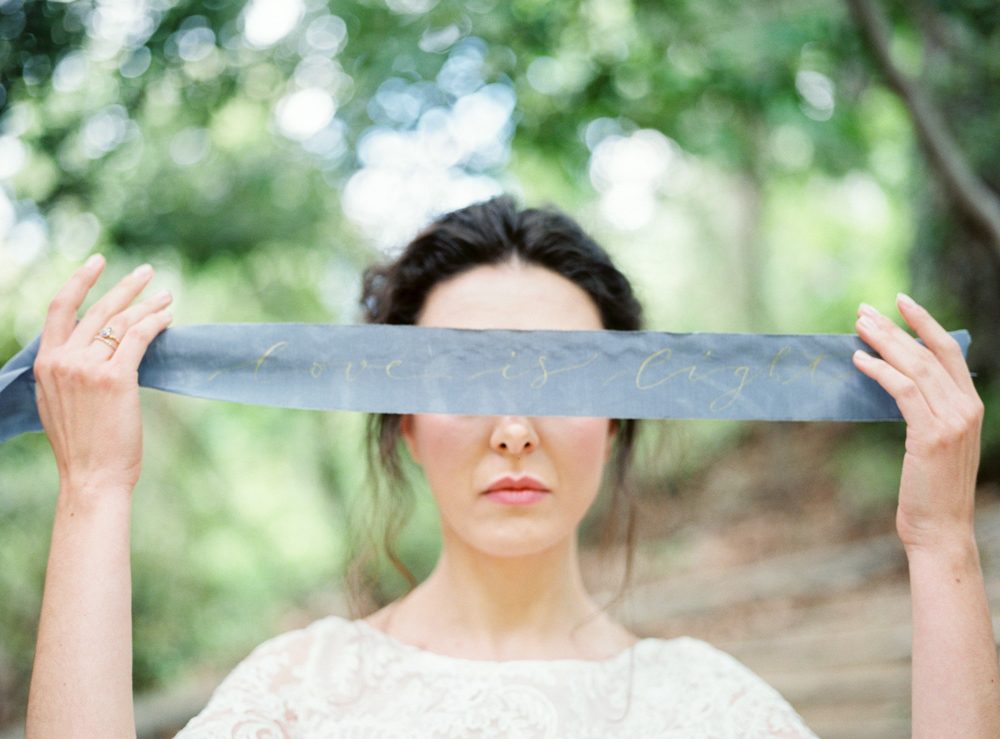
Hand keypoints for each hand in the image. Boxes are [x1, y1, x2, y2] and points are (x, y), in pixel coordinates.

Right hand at [33, 255, 172, 494]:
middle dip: (125, 287)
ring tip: (167, 296)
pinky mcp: (115, 377)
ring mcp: (87, 368)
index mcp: (45, 363)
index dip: (80, 281)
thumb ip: (66, 373)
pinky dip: (156, 323)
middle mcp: (62, 360)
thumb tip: (89, 350)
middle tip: (146, 271)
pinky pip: (139, 337)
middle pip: (98, 310)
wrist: (92, 475)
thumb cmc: (83, 446)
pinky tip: (168, 318)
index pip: (60, 309)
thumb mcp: (58, 402)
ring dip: (148, 305)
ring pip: (122, 322)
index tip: (98, 262)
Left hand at [852, 294, 983, 552]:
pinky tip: (859, 360)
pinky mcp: (931, 435)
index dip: (926, 323)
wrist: (940, 529)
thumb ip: (924, 411)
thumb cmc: (930, 488)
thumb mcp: (933, 442)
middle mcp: (966, 408)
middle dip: (895, 327)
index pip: (949, 351)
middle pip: (928, 353)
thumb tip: (894, 381)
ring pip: (914, 367)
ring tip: (858, 326)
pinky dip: (879, 371)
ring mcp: (952, 421)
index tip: (901, 302)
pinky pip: (902, 390)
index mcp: (970, 405)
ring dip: (883, 343)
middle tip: (863, 310)